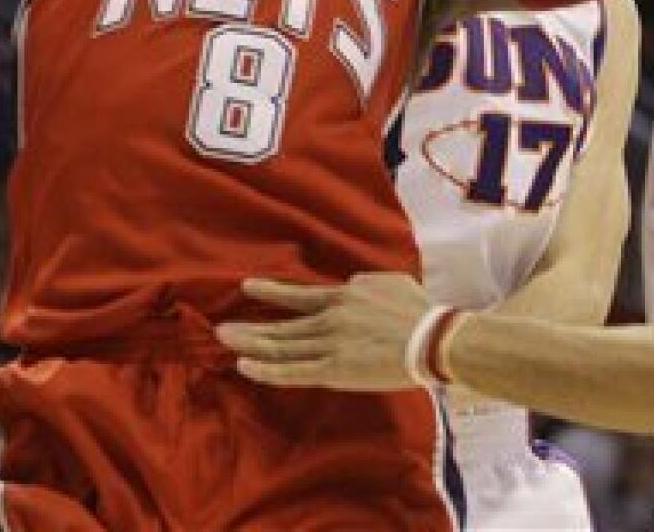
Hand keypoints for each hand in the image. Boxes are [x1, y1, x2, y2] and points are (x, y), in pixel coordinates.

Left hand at [217, 273, 432, 390]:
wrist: (431, 338)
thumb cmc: (418, 310)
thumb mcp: (388, 282)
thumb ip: (364, 284)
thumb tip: (351, 287)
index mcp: (343, 295)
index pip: (300, 295)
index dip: (273, 292)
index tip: (249, 288)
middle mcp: (330, 317)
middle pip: (283, 324)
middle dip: (251, 325)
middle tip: (222, 327)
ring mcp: (329, 344)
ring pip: (282, 346)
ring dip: (252, 344)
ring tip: (226, 341)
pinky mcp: (334, 369)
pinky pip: (293, 371)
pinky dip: (267, 369)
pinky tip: (246, 366)